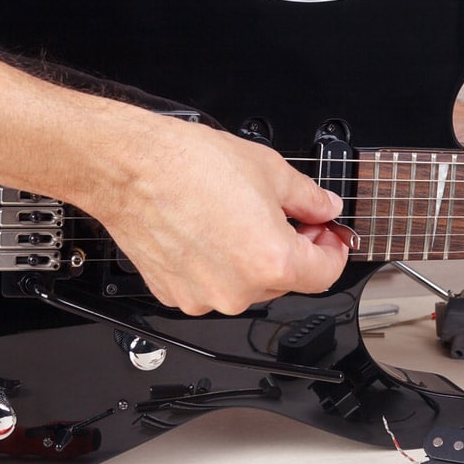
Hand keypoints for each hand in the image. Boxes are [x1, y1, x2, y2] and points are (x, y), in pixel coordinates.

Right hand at [88, 116, 349, 314]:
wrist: (131, 168)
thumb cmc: (188, 165)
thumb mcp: (269, 170)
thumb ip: (309, 198)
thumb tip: (324, 207)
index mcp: (272, 262)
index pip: (326, 273)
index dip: (333, 249)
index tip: (328, 234)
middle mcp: (239, 290)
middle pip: (285, 279)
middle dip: (290, 249)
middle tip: (281, 215)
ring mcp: (203, 297)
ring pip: (246, 285)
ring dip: (250, 259)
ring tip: (233, 218)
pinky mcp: (174, 294)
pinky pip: (209, 286)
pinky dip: (215, 266)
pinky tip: (207, 232)